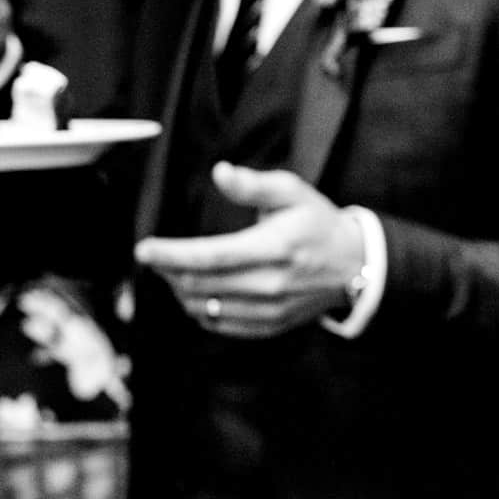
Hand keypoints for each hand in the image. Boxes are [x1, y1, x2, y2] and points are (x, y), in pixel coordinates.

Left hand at [134, 164, 364, 338]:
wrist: (354, 266)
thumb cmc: (317, 222)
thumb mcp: (291, 191)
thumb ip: (253, 184)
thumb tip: (220, 173)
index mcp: (273, 248)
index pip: (212, 256)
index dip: (172, 255)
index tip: (144, 249)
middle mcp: (271, 285)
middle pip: (203, 285)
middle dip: (168, 271)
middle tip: (151, 255)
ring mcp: (271, 311)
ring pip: (208, 309)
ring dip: (180, 291)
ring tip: (169, 270)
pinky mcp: (271, 326)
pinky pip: (223, 326)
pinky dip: (199, 310)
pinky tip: (192, 292)